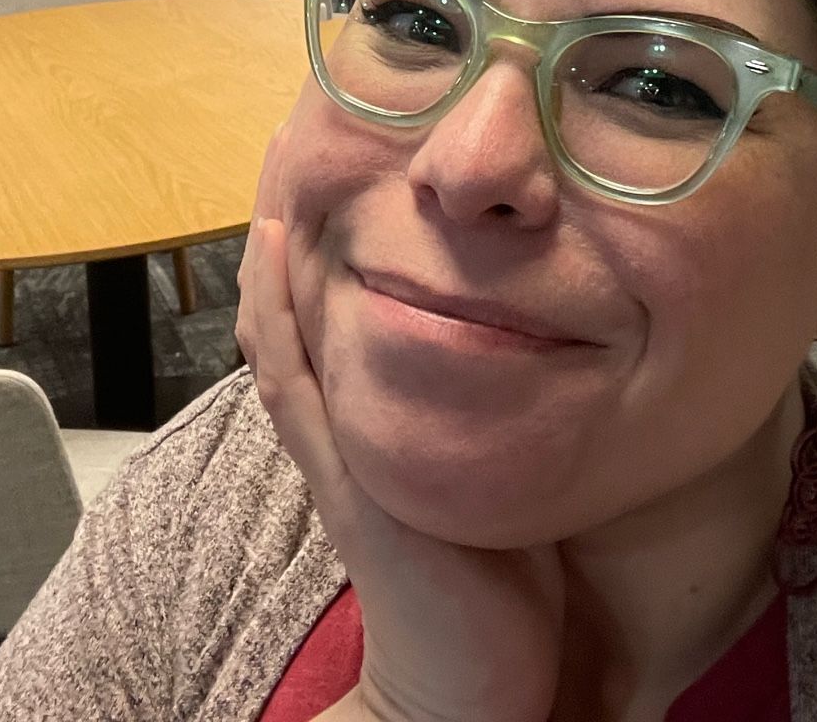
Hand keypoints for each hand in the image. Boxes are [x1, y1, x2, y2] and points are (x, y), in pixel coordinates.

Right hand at [237, 136, 563, 721]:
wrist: (464, 688)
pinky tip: (270, 254)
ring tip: (273, 176)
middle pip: (303, 319)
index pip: (341, 325)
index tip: (330, 177)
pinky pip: (296, 383)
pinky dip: (277, 316)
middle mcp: (348, 430)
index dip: (329, 254)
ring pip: (287, 336)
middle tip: (289, 148)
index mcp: (379, 428)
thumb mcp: (496, 472)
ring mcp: (339, 450)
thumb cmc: (495, 586)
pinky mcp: (344, 477)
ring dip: (273, 259)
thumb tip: (546, 339)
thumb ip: (500, 411)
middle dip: (295, 238)